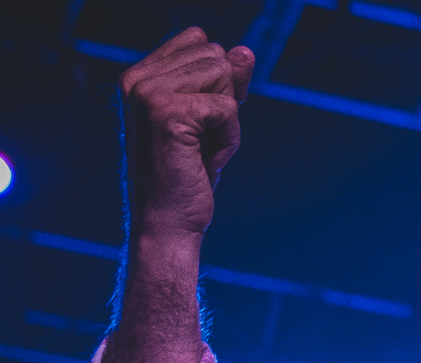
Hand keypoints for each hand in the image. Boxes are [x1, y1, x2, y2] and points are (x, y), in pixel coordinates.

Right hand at [120, 27, 253, 238]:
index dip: (219, 83)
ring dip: (228, 123)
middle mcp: (137, 79)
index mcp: (140, 76)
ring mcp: (147, 93)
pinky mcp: (166, 112)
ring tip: (201, 150)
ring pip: (223, 77)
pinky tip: (206, 161)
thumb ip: (227, 82)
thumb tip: (244, 51)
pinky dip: (229, 139)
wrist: (169, 222)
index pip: (202, 43)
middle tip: (201, 142)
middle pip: (216, 57)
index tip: (201, 123)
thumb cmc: (189, 175)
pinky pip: (228, 108)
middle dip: (225, 103)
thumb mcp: (214, 121)